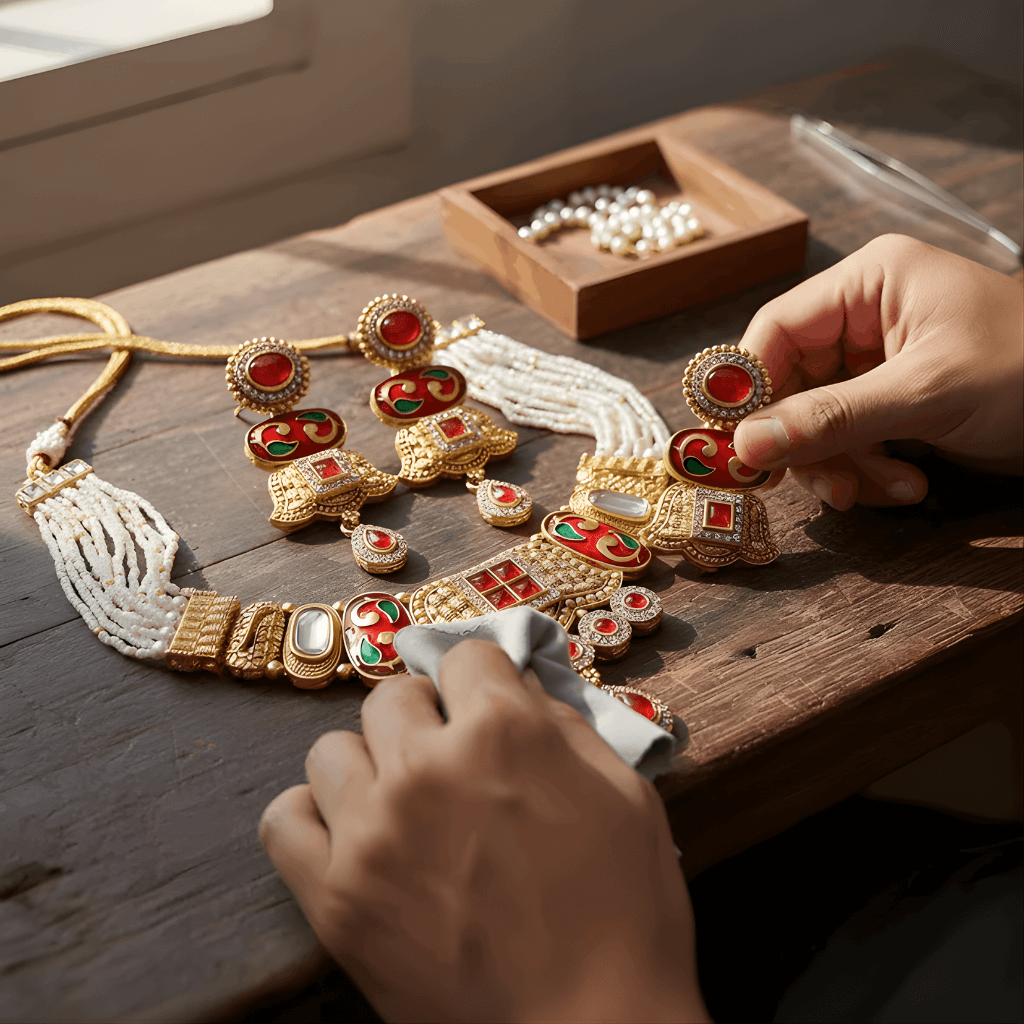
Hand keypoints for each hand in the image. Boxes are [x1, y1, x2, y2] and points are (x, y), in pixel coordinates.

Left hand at [260, 640, 707, 1023]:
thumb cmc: (624, 920)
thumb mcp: (626, 798)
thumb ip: (567, 727)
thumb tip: (519, 690)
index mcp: (504, 732)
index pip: (465, 654)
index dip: (482, 679)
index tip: (485, 704)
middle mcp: (427, 766)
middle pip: (393, 696)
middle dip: (426, 718)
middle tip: (451, 760)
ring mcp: (372, 831)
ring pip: (334, 749)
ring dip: (371, 765)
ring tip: (403, 803)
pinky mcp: (334, 898)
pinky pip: (284, 818)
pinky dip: (314, 817)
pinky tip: (353, 835)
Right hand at [733, 234, 1023, 508]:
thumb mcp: (926, 394)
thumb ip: (831, 418)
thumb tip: (746, 445)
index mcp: (870, 283)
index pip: (775, 330)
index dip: (746, 389)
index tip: (737, 445)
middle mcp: (864, 316)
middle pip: (790, 384)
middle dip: (807, 441)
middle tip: (823, 486)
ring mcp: (878, 361)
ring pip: (816, 420)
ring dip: (842, 464)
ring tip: (883, 491)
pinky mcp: (893, 399)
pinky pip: (850, 438)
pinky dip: (868, 469)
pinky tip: (907, 485)